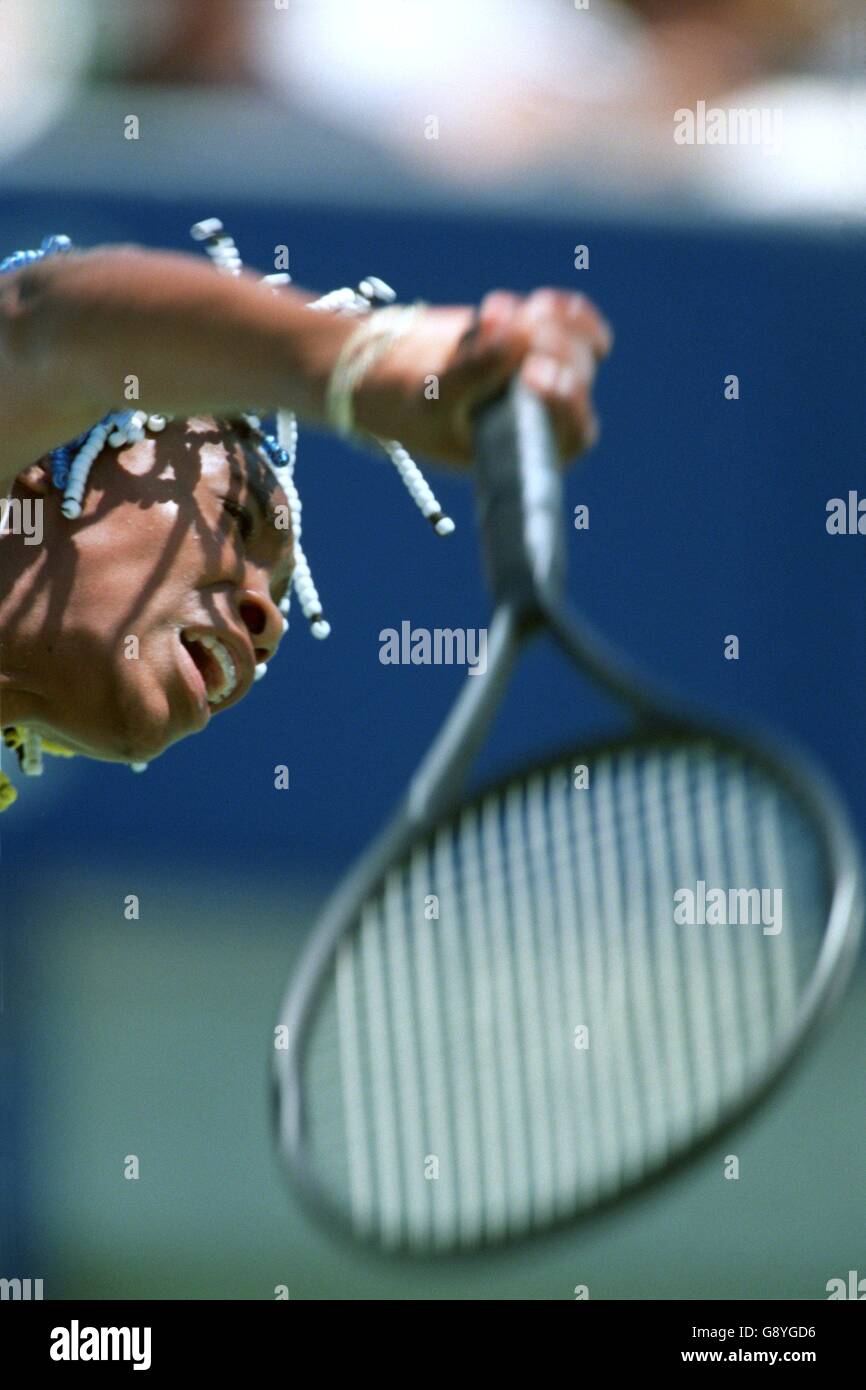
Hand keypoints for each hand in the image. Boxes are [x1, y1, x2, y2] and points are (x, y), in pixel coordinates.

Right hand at [352, 288, 611, 468]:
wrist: (393, 377)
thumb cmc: (411, 406)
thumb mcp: (434, 396)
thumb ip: (475, 370)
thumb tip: (522, 334)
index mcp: (528, 453)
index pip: (572, 432)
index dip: (565, 400)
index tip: (534, 371)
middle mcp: (547, 419)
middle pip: (576, 378)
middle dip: (545, 345)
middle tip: (499, 326)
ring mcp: (549, 380)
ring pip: (578, 346)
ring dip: (544, 323)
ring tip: (490, 312)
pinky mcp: (544, 347)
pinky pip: (576, 324)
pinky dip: (562, 310)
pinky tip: (539, 303)